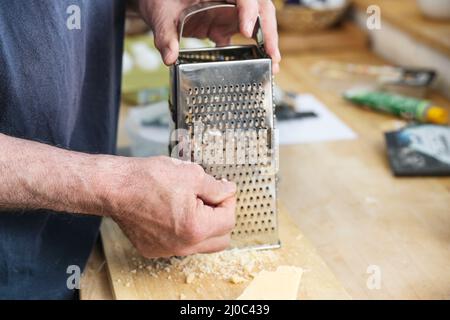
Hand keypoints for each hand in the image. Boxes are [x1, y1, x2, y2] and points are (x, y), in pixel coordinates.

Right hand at [107, 156, 236, 257]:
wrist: (115, 187)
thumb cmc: (147, 179)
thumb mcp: (191, 175)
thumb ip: (216, 187)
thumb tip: (228, 192)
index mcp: (195, 228)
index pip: (229, 220)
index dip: (228, 200)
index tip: (222, 189)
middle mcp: (183, 245)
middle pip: (221, 239)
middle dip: (221, 218)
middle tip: (212, 198)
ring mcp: (167, 250)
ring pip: (201, 244)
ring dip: (205, 226)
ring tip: (193, 204)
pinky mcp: (154, 249)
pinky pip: (180, 245)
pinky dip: (185, 231)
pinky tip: (176, 212)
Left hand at [138, 0, 280, 72]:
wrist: (158, 1)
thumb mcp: (160, 14)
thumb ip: (165, 34)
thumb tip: (170, 57)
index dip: (248, 10)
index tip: (246, 31)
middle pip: (259, 7)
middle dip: (268, 30)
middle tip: (272, 54)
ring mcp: (228, 10)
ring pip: (257, 21)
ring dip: (267, 42)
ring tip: (272, 63)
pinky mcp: (225, 24)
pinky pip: (245, 34)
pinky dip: (253, 50)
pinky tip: (260, 65)